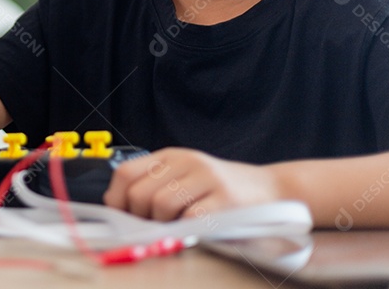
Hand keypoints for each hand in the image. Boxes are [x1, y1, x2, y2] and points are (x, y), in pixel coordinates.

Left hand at [103, 147, 281, 220]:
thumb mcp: (185, 177)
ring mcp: (206, 178)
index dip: (117, 200)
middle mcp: (186, 162)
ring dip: (163, 225)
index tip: (124, 217)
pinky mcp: (225, 199)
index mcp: (171, 156)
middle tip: (153, 228)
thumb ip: (156, 187)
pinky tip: (193, 231)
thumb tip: (121, 211)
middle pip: (140, 193)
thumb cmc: (222, 190)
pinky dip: (186, 230)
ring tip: (176, 228)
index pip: (126, 173)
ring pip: (161, 205)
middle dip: (140, 218)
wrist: (271, 190)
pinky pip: (190, 218)